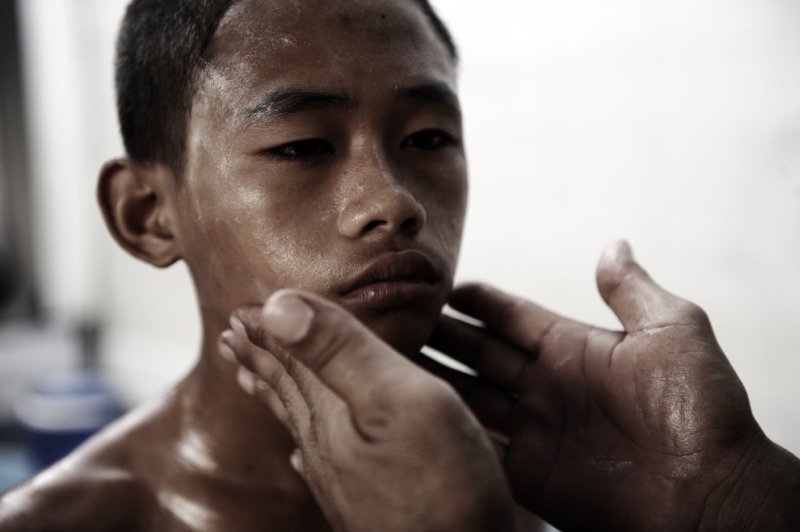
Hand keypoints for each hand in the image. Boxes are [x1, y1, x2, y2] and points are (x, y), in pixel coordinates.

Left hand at [221, 290, 515, 531]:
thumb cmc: (443, 489)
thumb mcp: (397, 401)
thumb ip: (341, 353)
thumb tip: (276, 305)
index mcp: (331, 415)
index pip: (290, 360)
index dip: (266, 331)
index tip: (239, 309)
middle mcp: (327, 449)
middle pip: (286, 392)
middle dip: (262, 359)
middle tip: (233, 336)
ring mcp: (344, 483)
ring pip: (299, 425)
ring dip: (277, 395)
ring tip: (253, 380)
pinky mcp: (365, 507)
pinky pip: (319, 462)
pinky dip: (304, 447)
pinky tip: (299, 456)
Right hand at [424, 241, 798, 530]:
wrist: (707, 494)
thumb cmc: (699, 411)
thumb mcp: (672, 332)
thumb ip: (632, 290)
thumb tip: (613, 244)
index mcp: (574, 348)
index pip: (511, 316)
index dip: (477, 300)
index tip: (440, 285)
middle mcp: (547, 384)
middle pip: (479, 352)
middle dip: (441, 335)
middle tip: (397, 317)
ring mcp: (535, 429)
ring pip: (469, 395)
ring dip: (433, 377)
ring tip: (390, 357)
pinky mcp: (527, 473)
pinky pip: (477, 444)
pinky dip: (447, 428)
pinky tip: (413, 410)